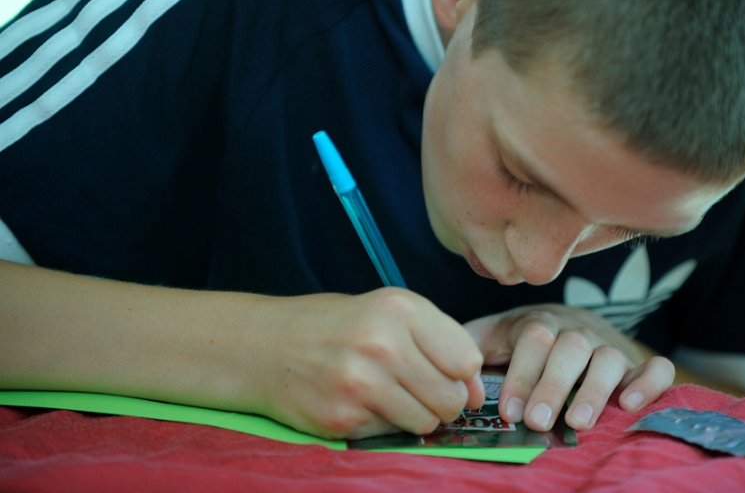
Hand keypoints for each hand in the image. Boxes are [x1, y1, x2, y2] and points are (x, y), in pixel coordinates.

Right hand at [255, 288, 485, 438]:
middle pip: (451, 398)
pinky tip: (363, 403)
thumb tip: (477, 392)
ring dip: (417, 416)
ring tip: (391, 395)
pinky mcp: (342, 418)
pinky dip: (385, 423)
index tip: (450, 376)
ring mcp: (360, 384)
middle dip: (444, 402)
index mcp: (401, 310)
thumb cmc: (340, 326)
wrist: (267, 345)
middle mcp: (382, 344)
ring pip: (426, 421)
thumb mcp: (391, 311)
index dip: (464, 375)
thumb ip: (440, 341)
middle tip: (420, 391)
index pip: (467, 361)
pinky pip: (392, 433)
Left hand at [464, 304, 674, 431]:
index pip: (533, 338)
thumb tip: (448, 366)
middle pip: (569, 348)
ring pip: (608, 359)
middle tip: (537, 422)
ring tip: (578, 423)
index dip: (521, 374)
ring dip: (594, 390)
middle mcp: (576, 331)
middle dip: (552, 386)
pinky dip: (649, 384)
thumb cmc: (525, 342)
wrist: (574, 325)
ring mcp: (610, 347)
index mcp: (539, 322)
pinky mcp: (638, 365)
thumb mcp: (494, 337)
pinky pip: (655, 368)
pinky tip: (630, 404)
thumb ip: (470, 347)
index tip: (508, 411)